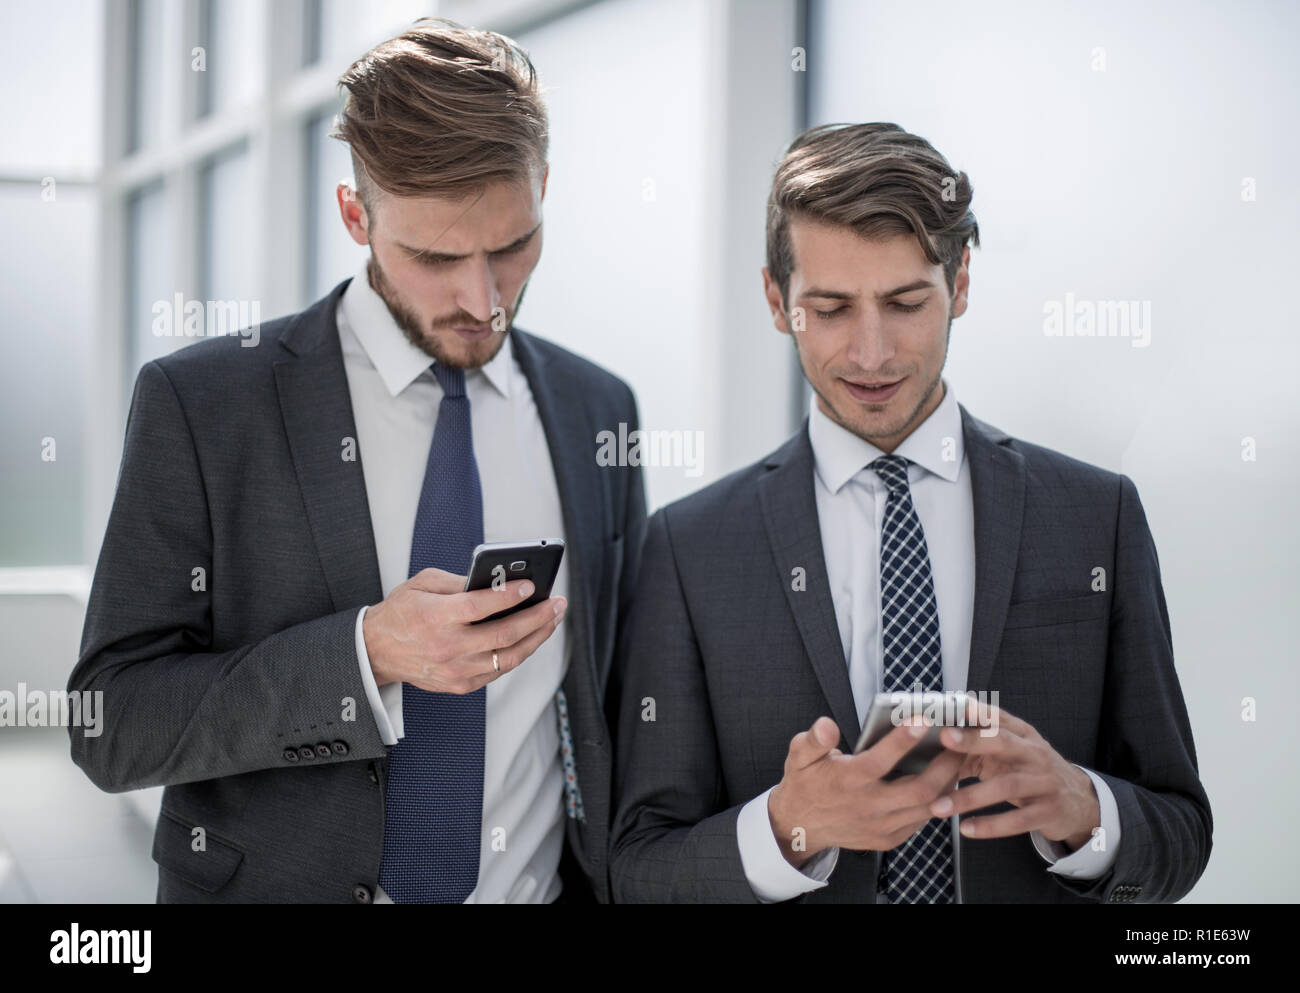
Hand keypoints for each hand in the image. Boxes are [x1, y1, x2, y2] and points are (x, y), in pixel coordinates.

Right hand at [362, 567, 565, 693]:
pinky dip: (519, 653)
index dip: (510, 595)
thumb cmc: (401, 614)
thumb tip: (497, 580)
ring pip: (509, 657)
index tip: (532, 585)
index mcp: (436, 617)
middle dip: (537, 617)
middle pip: (504, 634)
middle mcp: (448, 647)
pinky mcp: (461, 684)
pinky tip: (531, 637)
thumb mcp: (422, 584)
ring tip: (552, 619)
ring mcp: (456, 670)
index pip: (481, 606)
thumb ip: (459, 580)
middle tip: (556, 603)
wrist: (376, 652)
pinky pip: (499, 670)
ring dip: (537, 637)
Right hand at [767, 715, 964, 867]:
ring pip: (926, 808)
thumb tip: (826, 725)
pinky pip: (920, 821)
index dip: (901, 741)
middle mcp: (867, 807)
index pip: (879, 761)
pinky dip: (937, 802)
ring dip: (948, 784)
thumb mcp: (799, 756)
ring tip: (961, 759)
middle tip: (961, 742)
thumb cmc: (805, 783)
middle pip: (918, 790)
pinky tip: (946, 783)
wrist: (800, 826)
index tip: (922, 719)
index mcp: (847, 781)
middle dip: (945, 766)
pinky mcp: (888, 838)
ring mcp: (880, 826)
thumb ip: (813, 740)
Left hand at [928, 698, 1099, 851]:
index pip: (999, 717)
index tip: (955, 703)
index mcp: (1022, 734)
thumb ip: (976, 747)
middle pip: (1003, 742)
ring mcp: (1044, 782)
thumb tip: (930, 744)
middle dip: (973, 739)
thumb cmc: (1028, 770)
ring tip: (938, 806)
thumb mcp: (1009, 753)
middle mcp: (1035, 753)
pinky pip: (1017, 820)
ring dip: (969, 797)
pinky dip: (990, 825)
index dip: (978, 710)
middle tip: (944, 738)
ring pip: (1006, 786)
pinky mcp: (1048, 812)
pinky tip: (966, 828)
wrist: (1076, 800)